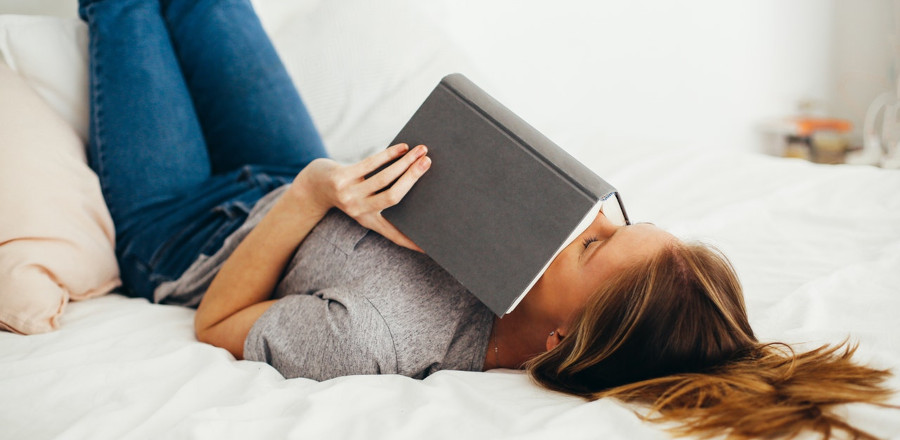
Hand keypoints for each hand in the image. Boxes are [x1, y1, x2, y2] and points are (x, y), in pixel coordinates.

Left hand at [289, 143, 430, 251]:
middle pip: (393, 197)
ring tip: (421, 151)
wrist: (313, 186)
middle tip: (428, 163)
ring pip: (384, 178)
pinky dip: (388, 154)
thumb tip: (414, 180)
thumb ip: (384, 199)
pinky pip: (370, 164)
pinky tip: (402, 147)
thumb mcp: (364, 204)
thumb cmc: (348, 192)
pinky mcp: (341, 177)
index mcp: (369, 221)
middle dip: (413, 178)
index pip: (394, 235)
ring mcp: (349, 194)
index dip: (411, 242)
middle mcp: (360, 211)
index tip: (429, 248)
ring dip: (405, 162)